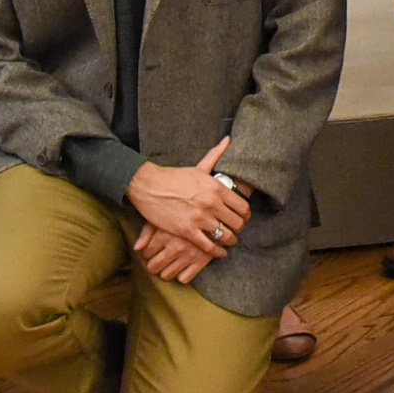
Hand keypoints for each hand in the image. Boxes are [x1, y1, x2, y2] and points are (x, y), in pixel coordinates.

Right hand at [124, 135, 249, 273]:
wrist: (148, 185)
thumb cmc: (174, 176)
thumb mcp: (198, 167)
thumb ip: (216, 155)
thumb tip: (229, 140)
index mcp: (216, 187)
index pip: (242, 207)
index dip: (245, 216)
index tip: (242, 219)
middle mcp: (211, 203)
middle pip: (237, 223)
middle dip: (239, 229)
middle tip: (236, 231)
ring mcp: (199, 218)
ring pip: (224, 236)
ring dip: (229, 241)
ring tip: (229, 242)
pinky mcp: (186, 230)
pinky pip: (208, 246)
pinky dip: (216, 252)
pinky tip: (219, 253)